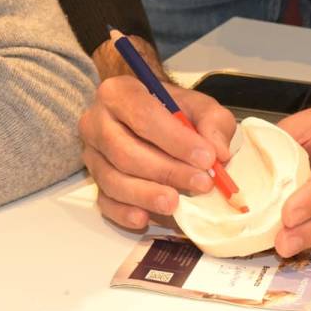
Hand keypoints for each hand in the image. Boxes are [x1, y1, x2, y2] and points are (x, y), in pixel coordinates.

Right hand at [79, 35, 236, 229]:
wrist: (150, 119)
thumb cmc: (173, 112)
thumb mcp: (200, 107)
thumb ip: (213, 122)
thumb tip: (217, 152)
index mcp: (119, 93)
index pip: (143, 114)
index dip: (175, 139)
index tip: (206, 158)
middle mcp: (96, 121)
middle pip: (124, 150)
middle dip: (166, 170)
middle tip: (201, 184)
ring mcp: (92, 153)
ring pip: (112, 178)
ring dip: (146, 194)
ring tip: (175, 203)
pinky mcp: (94, 181)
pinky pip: (104, 201)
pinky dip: (123, 212)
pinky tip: (143, 218)